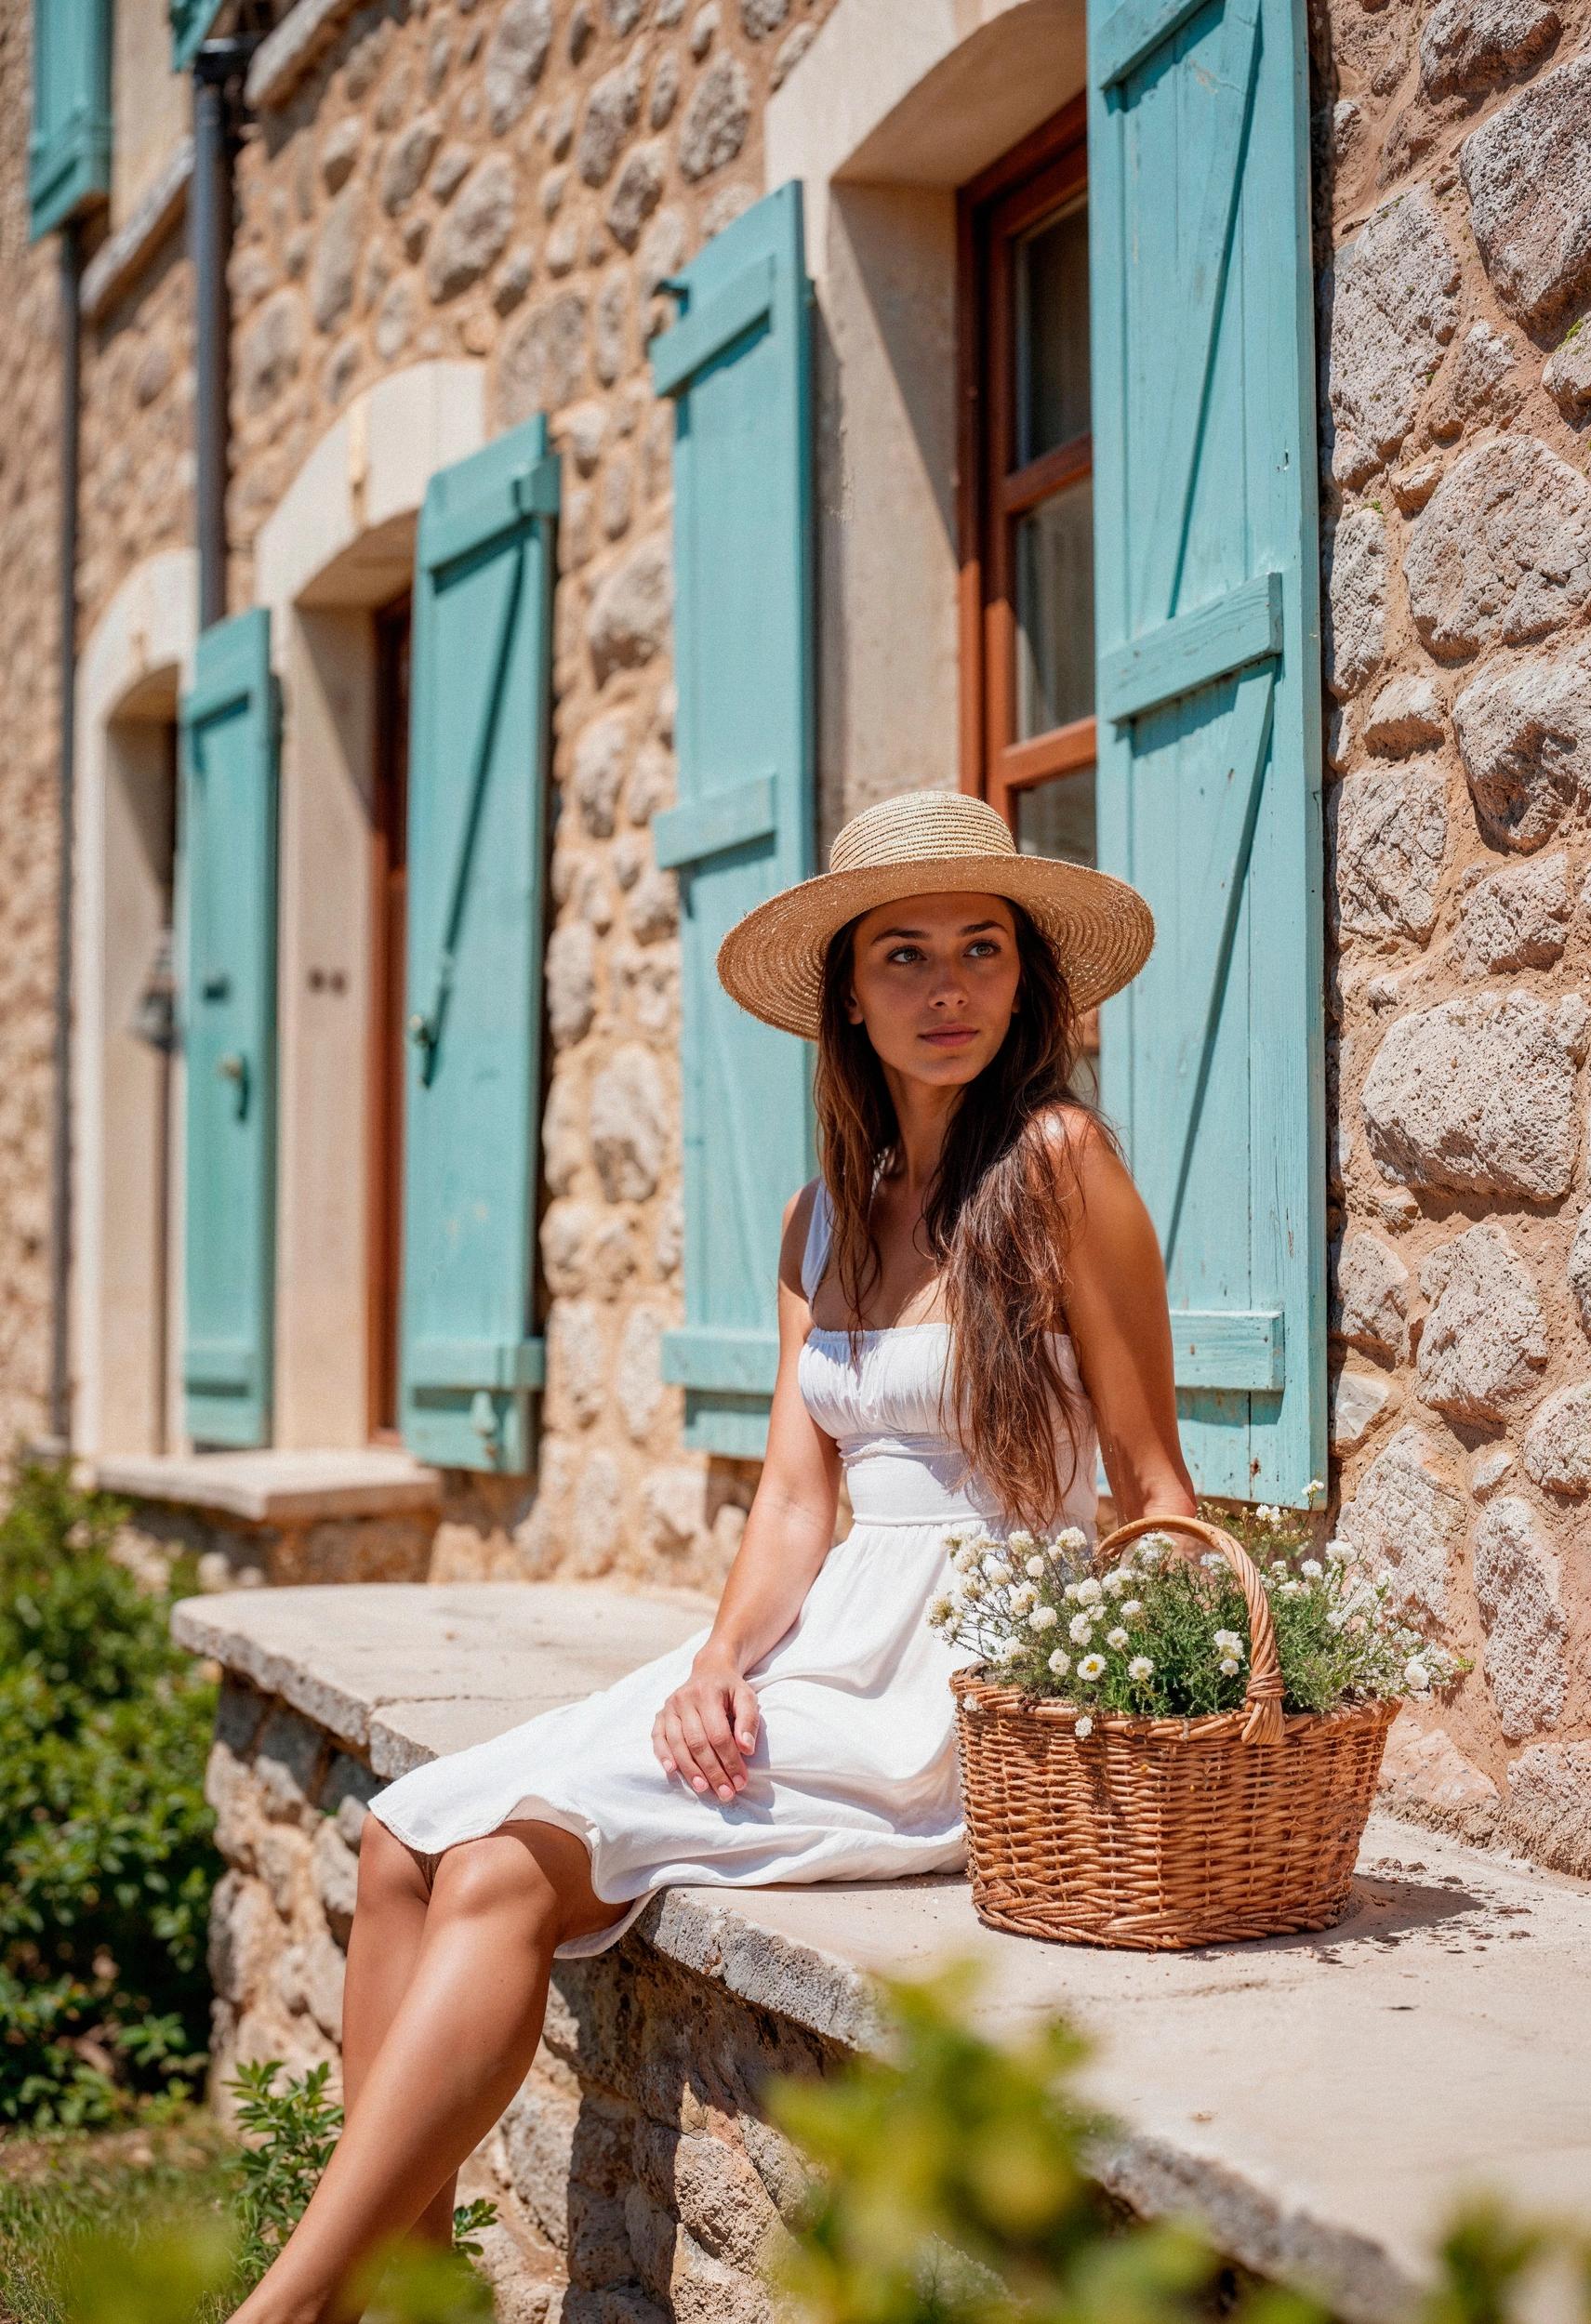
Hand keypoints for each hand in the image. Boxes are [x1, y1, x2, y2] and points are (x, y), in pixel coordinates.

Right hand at [652, 1652, 759, 1801]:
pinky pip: (658, 1737)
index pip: (719, 1734)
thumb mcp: (747, 1697)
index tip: (741, 1781)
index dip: (730, 1760)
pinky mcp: (660, 1714)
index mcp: (708, 1694)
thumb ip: (749, 1721)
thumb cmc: (731, 1689)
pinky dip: (663, 1755)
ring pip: (678, 1743)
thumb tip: (746, 1749)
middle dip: (713, 1771)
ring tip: (703, 1788)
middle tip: (725, 1793)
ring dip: (690, 1770)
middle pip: (698, 1743)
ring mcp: (670, 1707)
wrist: (710, 1670)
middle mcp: (684, 1699)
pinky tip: (671, 1771)